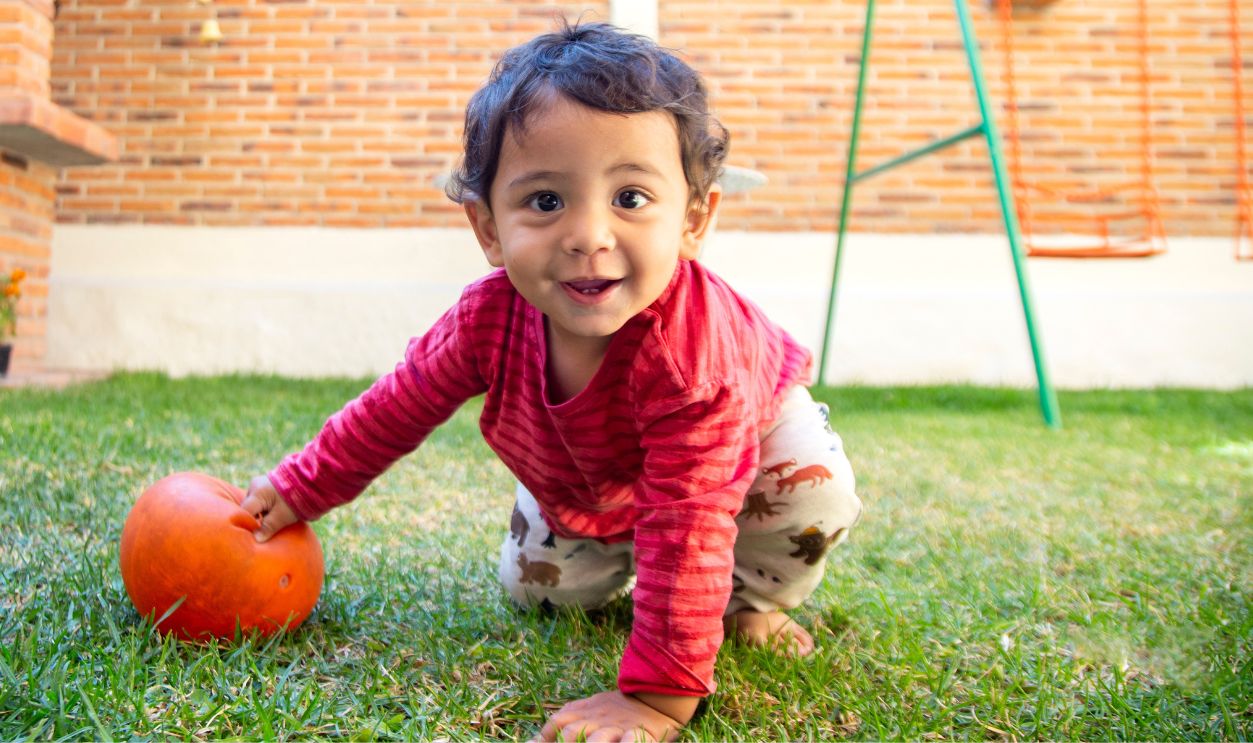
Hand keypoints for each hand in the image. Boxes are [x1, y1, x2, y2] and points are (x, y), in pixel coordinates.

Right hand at [239, 475, 299, 541]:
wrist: (311, 481)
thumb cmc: (297, 499)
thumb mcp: (282, 516)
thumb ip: (267, 527)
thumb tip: (256, 539)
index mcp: (257, 493)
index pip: (244, 512)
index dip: (246, 525)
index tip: (251, 536)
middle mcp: (255, 486)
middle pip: (248, 508)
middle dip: (253, 520)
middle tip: (261, 532)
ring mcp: (260, 483)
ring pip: (255, 504)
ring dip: (260, 514)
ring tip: (270, 523)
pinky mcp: (267, 484)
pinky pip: (261, 500)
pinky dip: (265, 508)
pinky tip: (273, 515)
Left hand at [533, 690, 683, 742]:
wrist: (655, 697)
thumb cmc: (618, 709)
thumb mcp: (590, 708)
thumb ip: (566, 719)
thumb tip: (535, 739)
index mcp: (584, 710)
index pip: (556, 722)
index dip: (544, 737)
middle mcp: (597, 718)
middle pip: (572, 732)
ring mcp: (617, 726)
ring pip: (598, 739)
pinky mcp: (638, 733)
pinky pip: (631, 740)